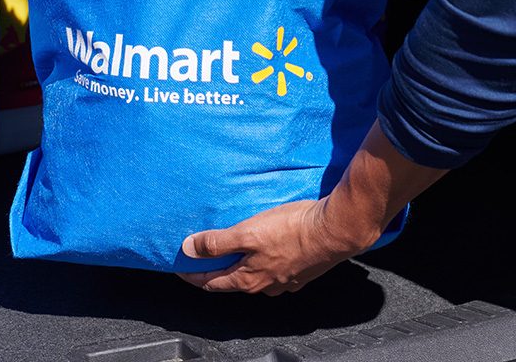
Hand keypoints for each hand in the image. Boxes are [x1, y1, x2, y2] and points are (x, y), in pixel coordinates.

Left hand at [179, 197, 370, 296]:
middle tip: (206, 257)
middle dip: (218, 270)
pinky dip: (267, 261)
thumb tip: (189, 248)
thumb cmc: (292, 230)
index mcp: (248, 279)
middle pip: (233, 281)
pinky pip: (277, 269)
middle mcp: (265, 286)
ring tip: (241, 249)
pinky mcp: (302, 271)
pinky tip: (272, 248)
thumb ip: (218, 243)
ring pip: (257, 276)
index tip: (181, 268)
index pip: (211, 282)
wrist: (334, 230)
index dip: (193, 274)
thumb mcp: (249, 232)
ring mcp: (285, 281)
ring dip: (245, 265)